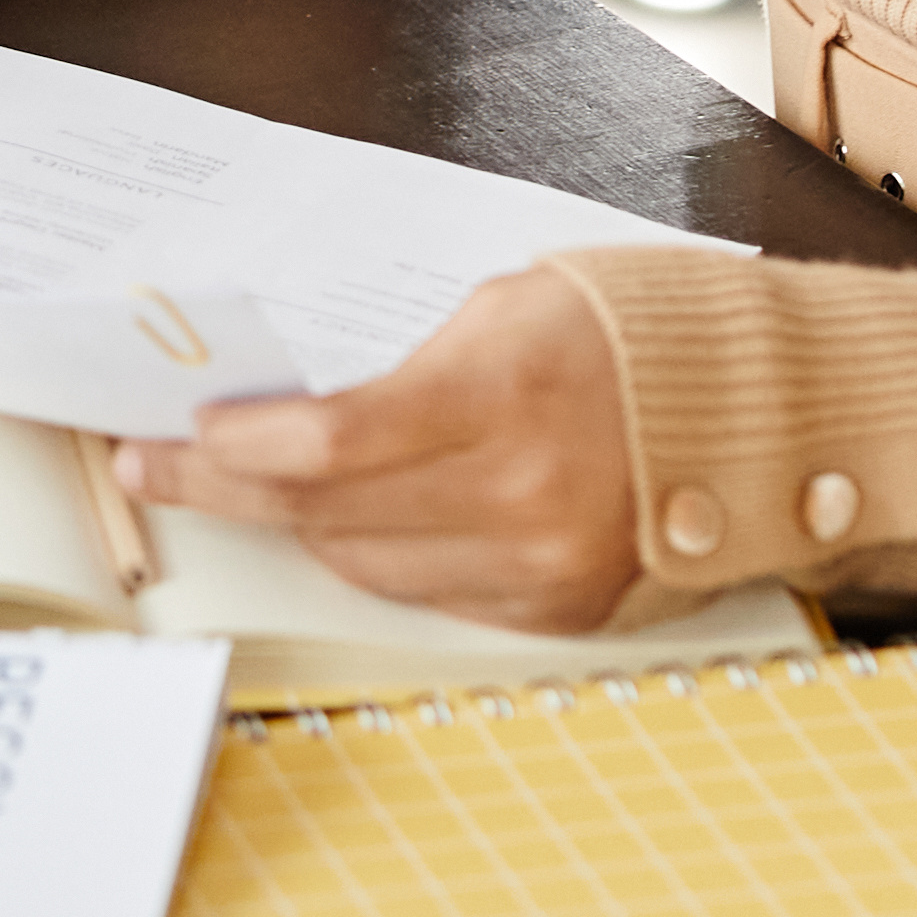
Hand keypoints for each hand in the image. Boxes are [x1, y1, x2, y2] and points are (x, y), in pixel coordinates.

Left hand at [111, 265, 640, 631]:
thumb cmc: (628, 333)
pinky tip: (351, 516)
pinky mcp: (556, 611)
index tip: (171, 433)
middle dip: (225, 488)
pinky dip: (378, 553)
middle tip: (155, 467)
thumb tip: (286, 406)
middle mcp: (522, 497)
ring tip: (250, 484)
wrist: (761, 411)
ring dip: (296, 523)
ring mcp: (540, 566)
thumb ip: (402, 364)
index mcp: (505, 397)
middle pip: (325, 512)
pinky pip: (426, 593)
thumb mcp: (508, 305)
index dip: (231, 447)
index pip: (326, 444)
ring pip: (362, 563)